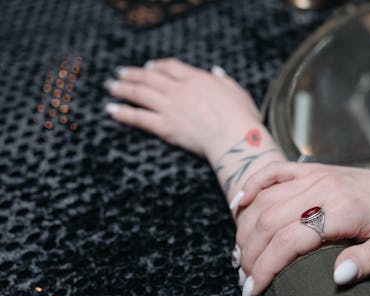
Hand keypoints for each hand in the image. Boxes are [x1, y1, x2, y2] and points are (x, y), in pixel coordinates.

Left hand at [105, 59, 261, 156]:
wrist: (235, 139)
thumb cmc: (242, 118)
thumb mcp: (237, 91)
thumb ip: (224, 80)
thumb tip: (216, 71)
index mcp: (197, 78)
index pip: (169, 67)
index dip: (155, 66)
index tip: (147, 67)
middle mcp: (179, 89)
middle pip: (149, 77)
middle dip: (132, 74)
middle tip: (119, 74)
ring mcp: (170, 107)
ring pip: (139, 94)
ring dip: (122, 89)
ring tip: (110, 87)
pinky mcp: (165, 126)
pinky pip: (138, 117)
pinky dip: (123, 113)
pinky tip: (111, 110)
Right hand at [234, 161, 369, 295]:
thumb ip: (366, 262)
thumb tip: (337, 276)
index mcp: (343, 210)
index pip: (290, 240)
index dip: (266, 267)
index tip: (254, 288)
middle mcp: (322, 189)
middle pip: (269, 221)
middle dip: (250, 253)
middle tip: (244, 277)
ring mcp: (311, 175)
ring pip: (265, 201)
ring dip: (245, 230)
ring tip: (240, 255)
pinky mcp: (306, 169)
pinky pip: (271, 172)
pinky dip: (250, 187)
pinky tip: (238, 206)